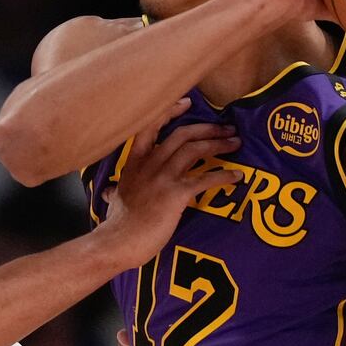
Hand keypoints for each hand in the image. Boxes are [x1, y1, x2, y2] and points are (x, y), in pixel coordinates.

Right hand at [96, 109, 240, 269]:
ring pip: (195, 149)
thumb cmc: (117, 224)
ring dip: (219, 144)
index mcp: (134, 162)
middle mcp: (149, 164)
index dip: (170, 110)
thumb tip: (108, 192)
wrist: (117, 242)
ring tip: (235, 144)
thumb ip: (116, 190)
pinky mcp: (175, 194)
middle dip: (208, 129)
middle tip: (227, 129)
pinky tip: (237, 177)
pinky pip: (206, 178)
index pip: (151, 125)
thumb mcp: (114, 199)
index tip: (187, 103)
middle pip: (183, 134)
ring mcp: (162, 177)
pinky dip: (224, 175)